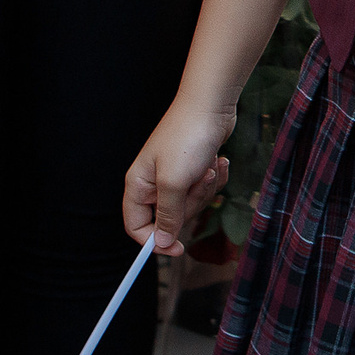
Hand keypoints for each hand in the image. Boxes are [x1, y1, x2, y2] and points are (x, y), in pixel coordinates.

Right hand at [124, 94, 236, 253]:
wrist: (212, 105)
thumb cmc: (188, 139)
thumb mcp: (175, 182)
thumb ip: (167, 215)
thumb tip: (161, 243)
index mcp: (138, 185)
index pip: (136, 226)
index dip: (154, 241)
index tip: (179, 249)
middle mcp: (154, 182)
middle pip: (170, 218)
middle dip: (191, 203)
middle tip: (199, 181)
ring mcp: (176, 175)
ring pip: (192, 204)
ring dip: (206, 189)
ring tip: (208, 166)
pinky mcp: (195, 169)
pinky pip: (207, 189)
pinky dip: (216, 179)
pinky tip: (219, 161)